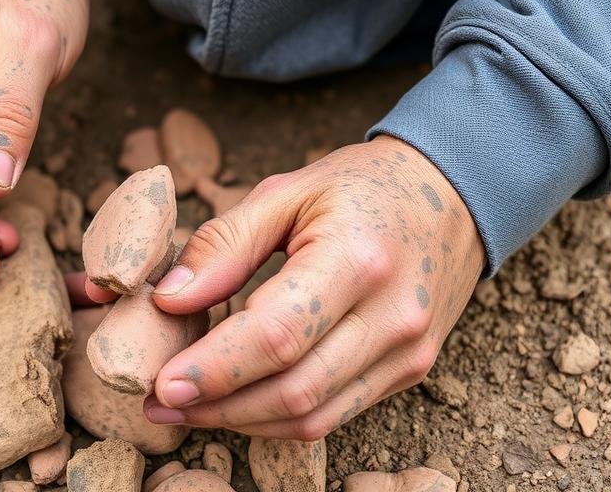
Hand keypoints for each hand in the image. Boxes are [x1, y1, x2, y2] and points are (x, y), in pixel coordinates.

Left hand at [142, 136, 484, 439]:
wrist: (451, 196)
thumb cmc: (361, 187)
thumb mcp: (286, 191)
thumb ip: (224, 244)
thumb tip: (169, 301)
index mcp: (357, 258)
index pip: (278, 335)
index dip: (215, 368)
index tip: (162, 384)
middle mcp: (392, 315)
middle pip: (293, 390)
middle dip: (217, 407)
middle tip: (159, 404)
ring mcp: (408, 351)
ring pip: (313, 418)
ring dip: (242, 423)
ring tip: (186, 410)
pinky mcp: (410, 371)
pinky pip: (335, 416)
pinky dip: (278, 419)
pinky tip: (238, 404)